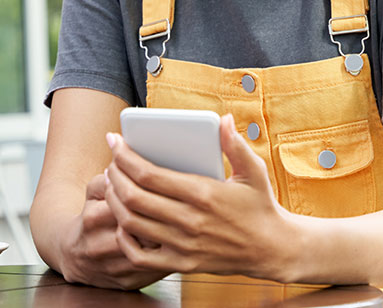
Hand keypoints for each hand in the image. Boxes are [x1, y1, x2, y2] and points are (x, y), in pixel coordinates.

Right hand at [55, 173, 168, 289]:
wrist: (74, 255)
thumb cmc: (91, 217)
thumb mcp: (92, 193)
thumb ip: (106, 178)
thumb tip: (123, 167)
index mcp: (92, 218)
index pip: (126, 205)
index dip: (147, 197)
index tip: (163, 190)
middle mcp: (100, 246)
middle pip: (139, 231)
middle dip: (160, 220)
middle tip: (177, 209)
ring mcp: (113, 269)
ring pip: (148, 254)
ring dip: (166, 241)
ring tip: (178, 227)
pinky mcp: (125, 284)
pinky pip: (152, 272)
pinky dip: (165, 259)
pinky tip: (173, 247)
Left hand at [104, 114, 292, 279]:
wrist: (272, 249)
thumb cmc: (260, 206)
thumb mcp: (254, 171)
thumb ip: (235, 144)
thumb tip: (223, 119)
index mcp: (203, 193)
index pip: (149, 174)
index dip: (125, 156)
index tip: (115, 142)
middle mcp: (190, 220)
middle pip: (133, 197)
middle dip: (114, 175)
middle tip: (111, 163)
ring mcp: (184, 244)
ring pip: (132, 223)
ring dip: (114, 202)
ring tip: (113, 186)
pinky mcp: (182, 264)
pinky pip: (140, 255)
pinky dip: (124, 239)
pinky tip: (123, 222)